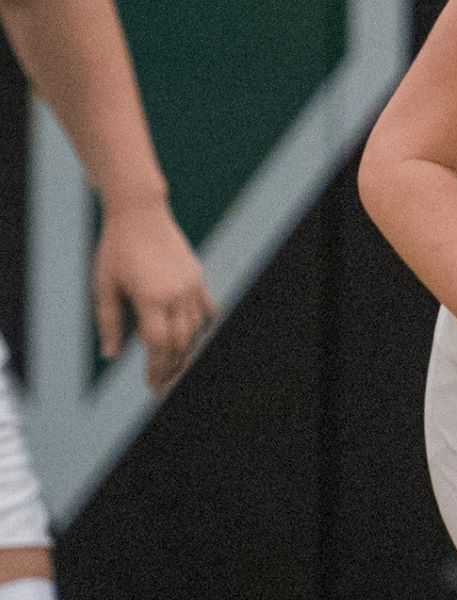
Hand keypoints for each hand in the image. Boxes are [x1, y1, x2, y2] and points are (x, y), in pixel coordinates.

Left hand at [92, 196, 214, 391]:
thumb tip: (112, 355)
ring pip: (197, 328)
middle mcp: (177, 294)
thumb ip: (110, 323)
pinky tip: (195, 338)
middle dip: (173, 366)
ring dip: (188, 350)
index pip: (158, 345)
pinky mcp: (197, 276)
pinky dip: (203, 327)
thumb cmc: (116, 250)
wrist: (140, 214)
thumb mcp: (104, 287)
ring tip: (178, 366)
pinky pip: (208, 308)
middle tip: (164, 384)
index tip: (153, 385)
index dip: (156, 369)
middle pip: (181, 341)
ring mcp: (191, 284)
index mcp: (151, 298)